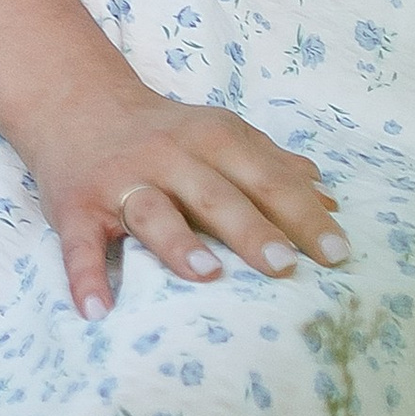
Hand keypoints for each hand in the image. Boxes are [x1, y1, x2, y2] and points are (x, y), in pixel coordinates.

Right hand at [24, 83, 348, 322]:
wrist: (76, 104)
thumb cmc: (165, 134)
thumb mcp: (220, 135)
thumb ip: (271, 166)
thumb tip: (328, 199)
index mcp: (212, 139)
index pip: (266, 178)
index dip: (302, 214)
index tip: (338, 253)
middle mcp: (168, 156)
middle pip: (215, 194)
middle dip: (251, 229)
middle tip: (285, 266)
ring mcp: (121, 182)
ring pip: (152, 211)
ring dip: (178, 243)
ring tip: (207, 275)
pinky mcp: (77, 207)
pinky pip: (80, 244)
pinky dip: (86, 276)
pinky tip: (99, 310)